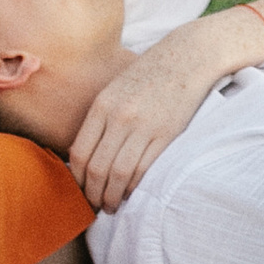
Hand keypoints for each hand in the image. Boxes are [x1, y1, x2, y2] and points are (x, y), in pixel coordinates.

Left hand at [66, 44, 212, 210]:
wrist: (187, 57)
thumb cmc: (149, 74)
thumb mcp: (116, 90)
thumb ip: (101, 119)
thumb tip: (86, 156)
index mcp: (102, 105)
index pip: (79, 153)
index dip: (76, 179)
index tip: (79, 190)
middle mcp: (119, 117)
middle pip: (96, 168)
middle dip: (93, 194)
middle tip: (95, 206)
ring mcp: (143, 126)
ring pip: (119, 174)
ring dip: (112, 196)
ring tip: (112, 206)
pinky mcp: (166, 134)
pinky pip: (144, 169)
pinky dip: (134, 187)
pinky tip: (131, 193)